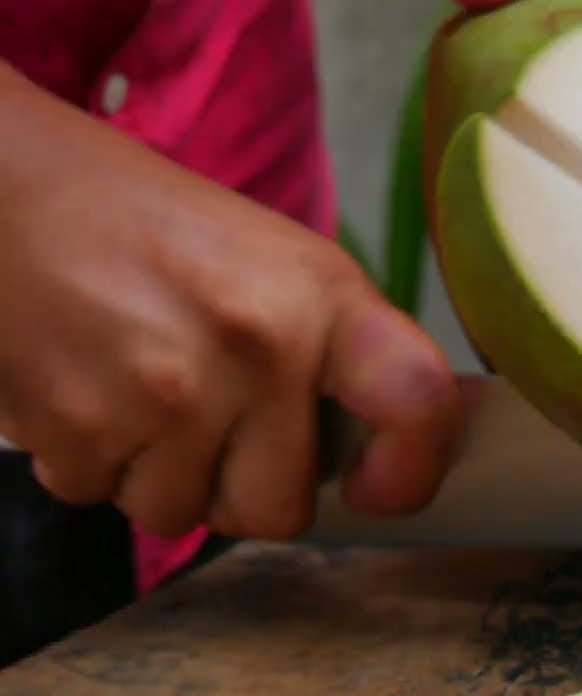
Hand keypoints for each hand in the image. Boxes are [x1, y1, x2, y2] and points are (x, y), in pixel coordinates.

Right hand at [0, 63, 460, 538]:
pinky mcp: (77, 428)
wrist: (15, 191)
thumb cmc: (158, 231)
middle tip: (218, 422)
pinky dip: (97, 461)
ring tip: (144, 389)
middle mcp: (255, 348)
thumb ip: (336, 356)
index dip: (414, 467)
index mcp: (322, 299)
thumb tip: (384, 450)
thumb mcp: (279, 265)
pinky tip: (93, 388)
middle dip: (247, 486)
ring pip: (184, 515)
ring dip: (163, 474)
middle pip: (280, 510)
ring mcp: (165, 395)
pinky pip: (103, 499)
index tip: (378, 484)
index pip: (417, 402)